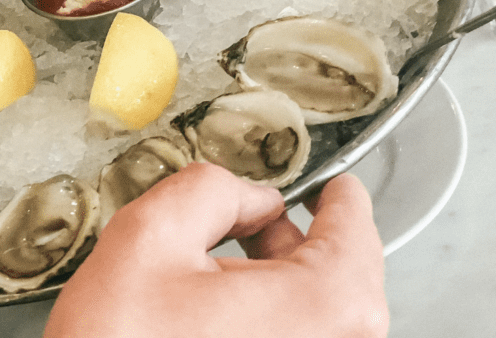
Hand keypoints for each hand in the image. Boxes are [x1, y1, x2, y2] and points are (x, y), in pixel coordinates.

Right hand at [44, 163, 387, 337]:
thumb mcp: (151, 234)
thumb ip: (212, 190)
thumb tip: (246, 195)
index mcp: (316, 307)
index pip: (355, 235)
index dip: (339, 200)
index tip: (332, 187)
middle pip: (342, 280)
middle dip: (298, 241)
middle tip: (256, 219)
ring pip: (319, 317)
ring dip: (281, 283)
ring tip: (222, 267)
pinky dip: (270, 319)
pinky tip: (218, 311)